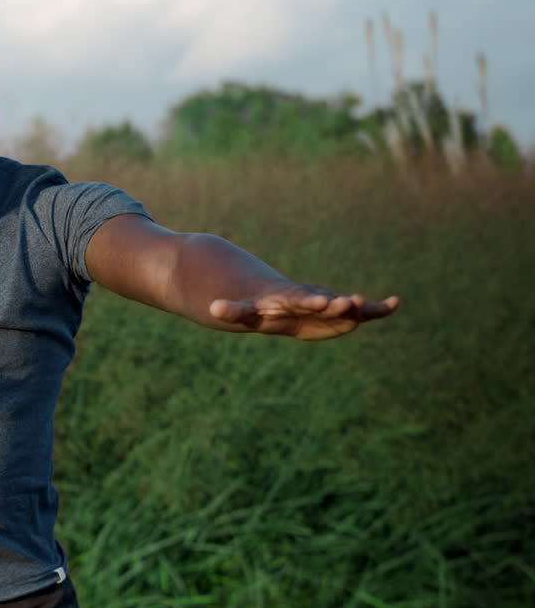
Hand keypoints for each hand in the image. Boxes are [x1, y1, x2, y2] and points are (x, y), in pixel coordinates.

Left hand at [209, 285, 399, 340]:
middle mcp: (308, 299)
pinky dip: (376, 309)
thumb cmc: (256, 306)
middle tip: (347, 302)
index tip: (319, 301)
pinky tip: (396, 303)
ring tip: (369, 305)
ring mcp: (324, 304)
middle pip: (320, 301)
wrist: (272, 295)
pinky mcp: (338, 312)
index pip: (295, 299)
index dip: (307, 301)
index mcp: (285, 299)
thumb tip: (211, 309)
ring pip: (342, 306)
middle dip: (331, 303)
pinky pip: (360, 312)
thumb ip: (232, 310)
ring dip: (355, 308)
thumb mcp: (243, 310)